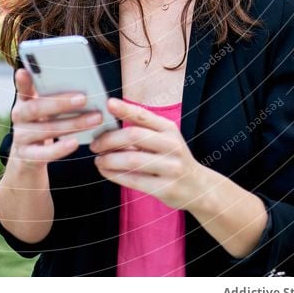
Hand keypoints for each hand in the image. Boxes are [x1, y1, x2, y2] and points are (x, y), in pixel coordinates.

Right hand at [9, 68, 102, 170]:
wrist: (27, 160)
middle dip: (62, 103)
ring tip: (95, 119)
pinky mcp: (27, 157)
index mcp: (24, 102)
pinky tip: (75, 142)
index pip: (22, 89)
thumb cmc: (43, 127)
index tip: (25, 71)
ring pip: (45, 130)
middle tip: (84, 98)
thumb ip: (55, 98)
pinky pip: (44, 153)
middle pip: (37, 108)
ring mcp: (21, 138)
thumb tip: (83, 85)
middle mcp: (19, 118)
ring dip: (73, 124)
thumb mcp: (45, 111)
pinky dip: (60, 148)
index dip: (23, 81)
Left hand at [89, 97, 203, 210]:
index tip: (107, 103)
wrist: (199, 188)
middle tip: (94, 144)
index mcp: (170, 129)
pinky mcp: (165, 188)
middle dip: (109, 139)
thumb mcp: (166, 140)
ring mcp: (170, 168)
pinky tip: (105, 171)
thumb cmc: (174, 160)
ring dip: (109, 159)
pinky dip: (115, 175)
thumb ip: (143, 132)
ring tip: (98, 160)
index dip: (125, 109)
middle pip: (134, 136)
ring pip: (131, 160)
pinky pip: (134, 180)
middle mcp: (172, 145)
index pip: (144, 116)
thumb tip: (109, 127)